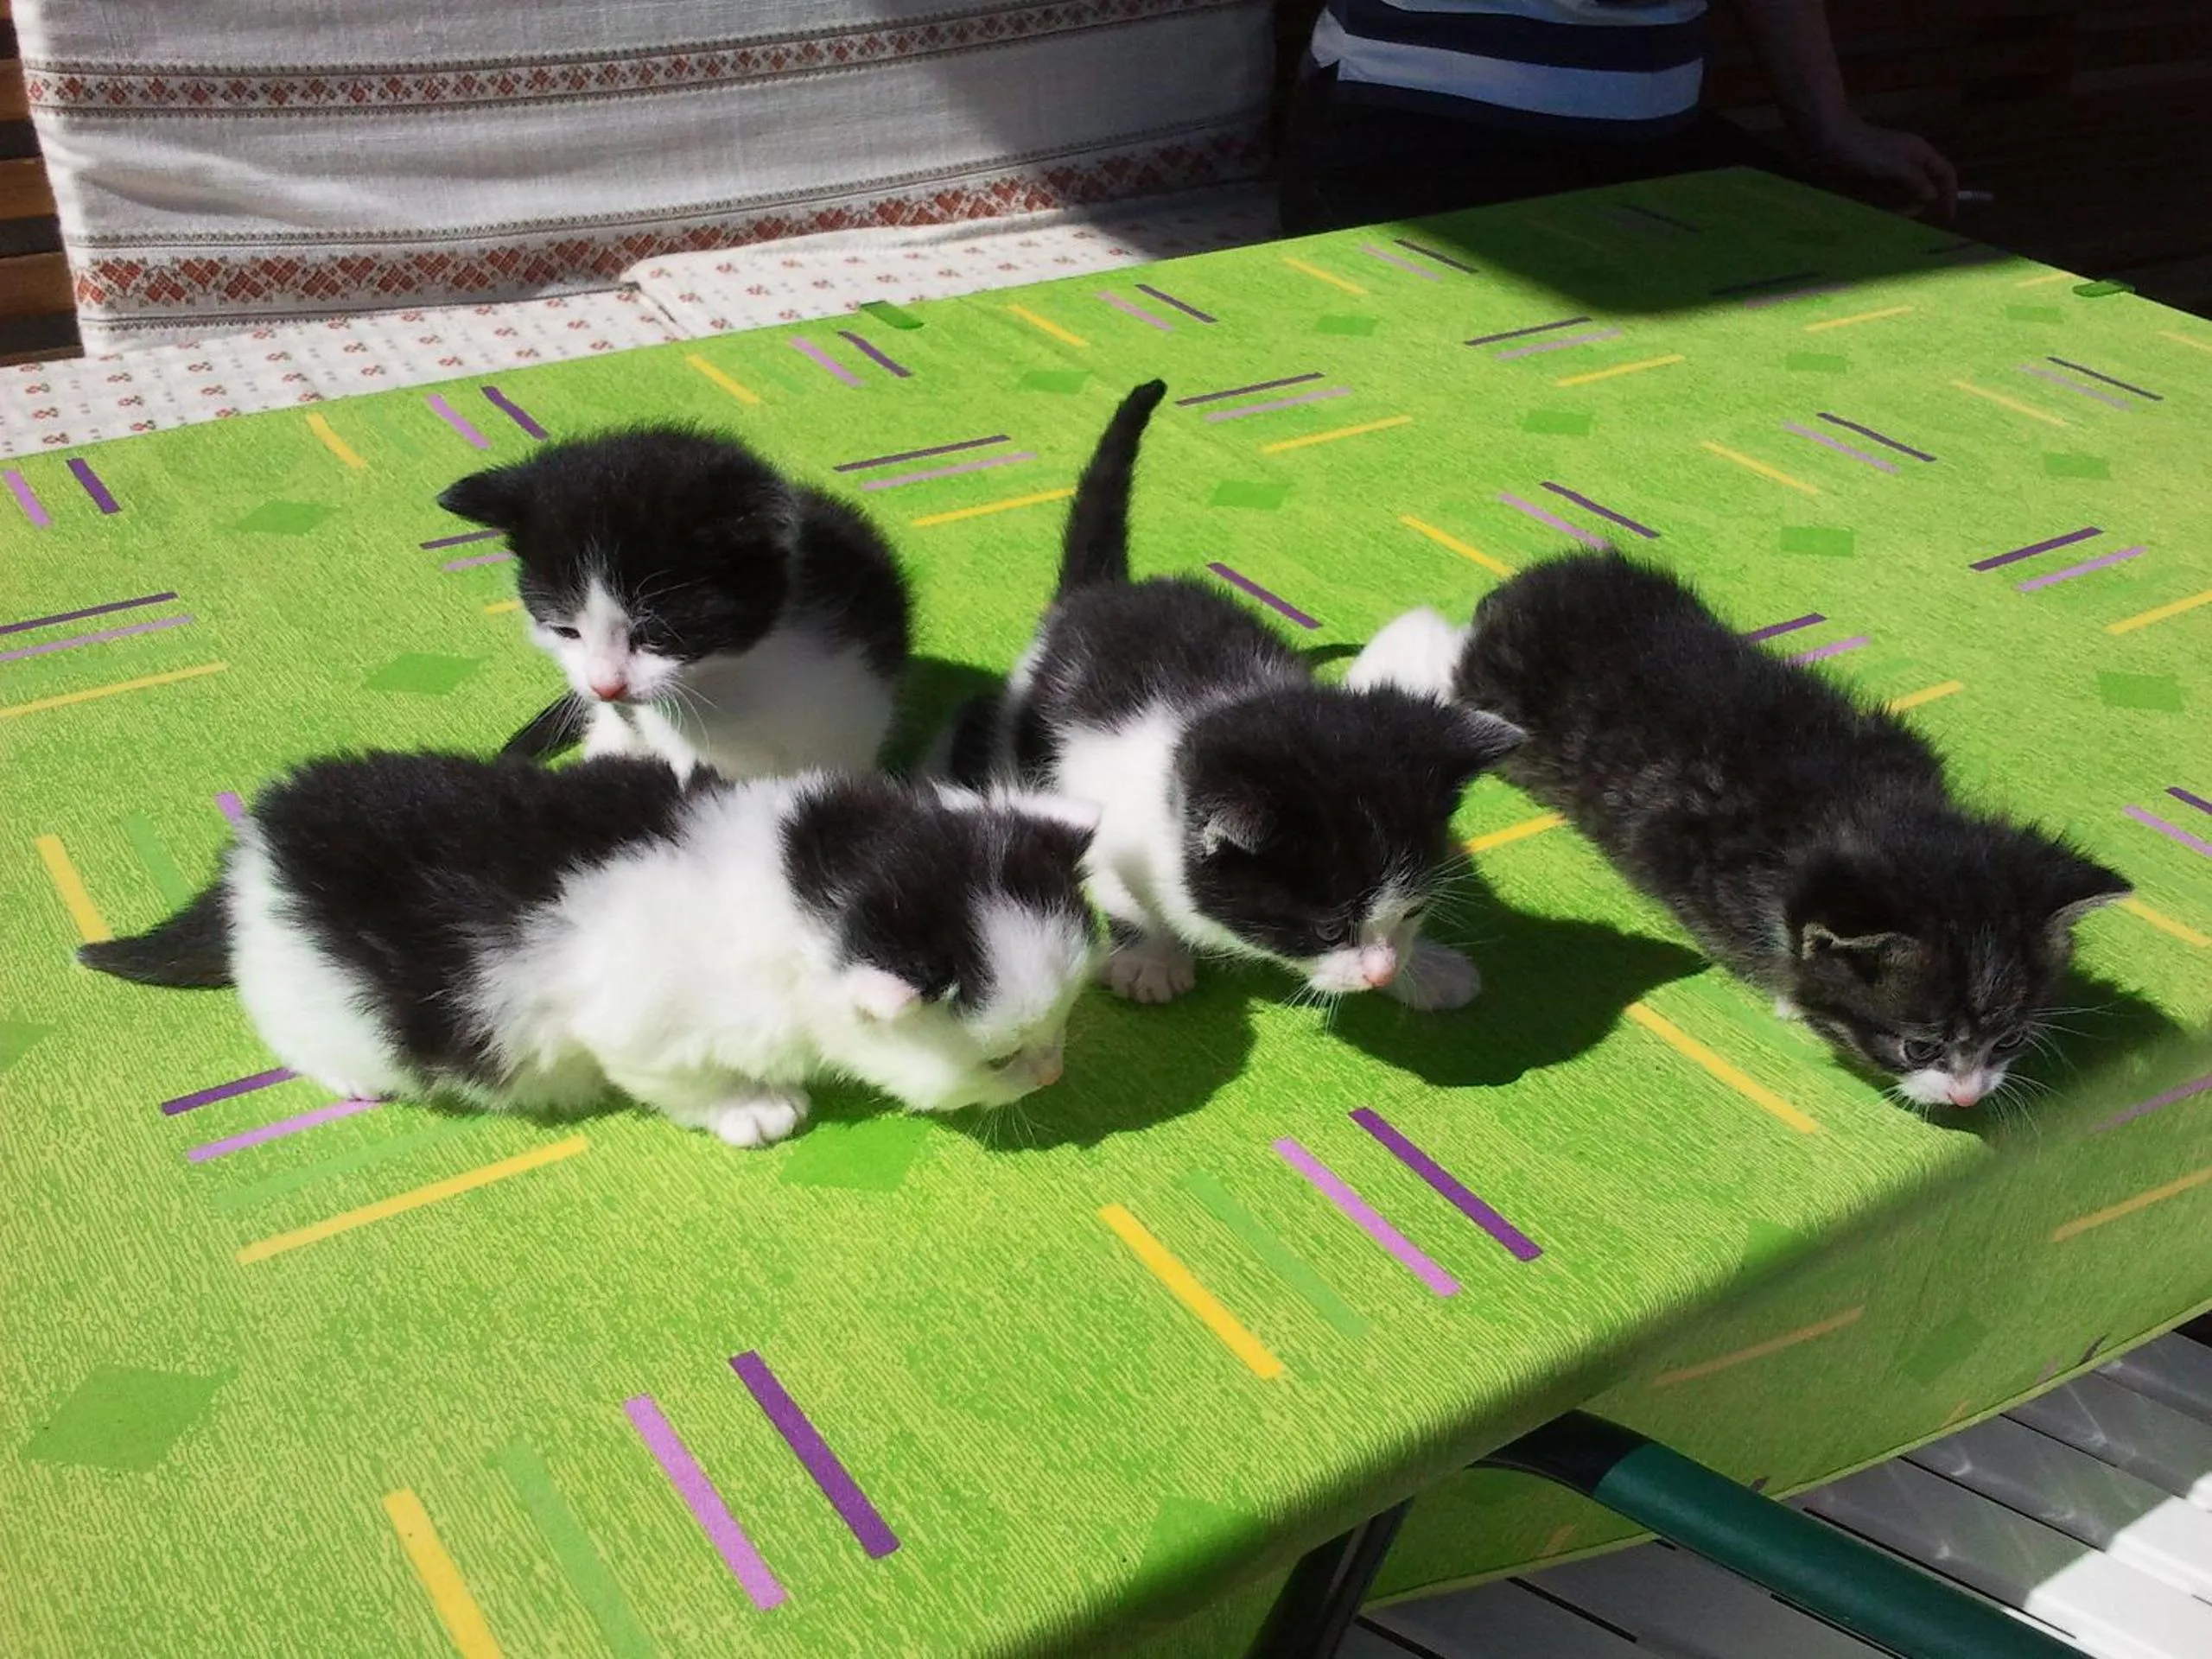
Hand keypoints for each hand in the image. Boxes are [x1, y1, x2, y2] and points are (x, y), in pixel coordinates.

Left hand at [1805, 116, 1959, 219]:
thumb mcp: (1895, 166)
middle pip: (1926, 185)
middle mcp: (1909, 159)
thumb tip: (1932, 196)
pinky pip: (1887, 192)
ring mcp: (1891, 166)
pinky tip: (1877, 210)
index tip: (1946, 218)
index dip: (1950, 194)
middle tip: (1903, 217)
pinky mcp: (1873, 174)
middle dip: (1918, 202)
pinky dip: (1886, 203)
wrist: (1830, 139)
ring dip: (1901, 205)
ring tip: (1891, 217)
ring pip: (1905, 191)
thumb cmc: (1864, 149)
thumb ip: (1916, 181)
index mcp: (1920, 152)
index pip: (1945, 173)